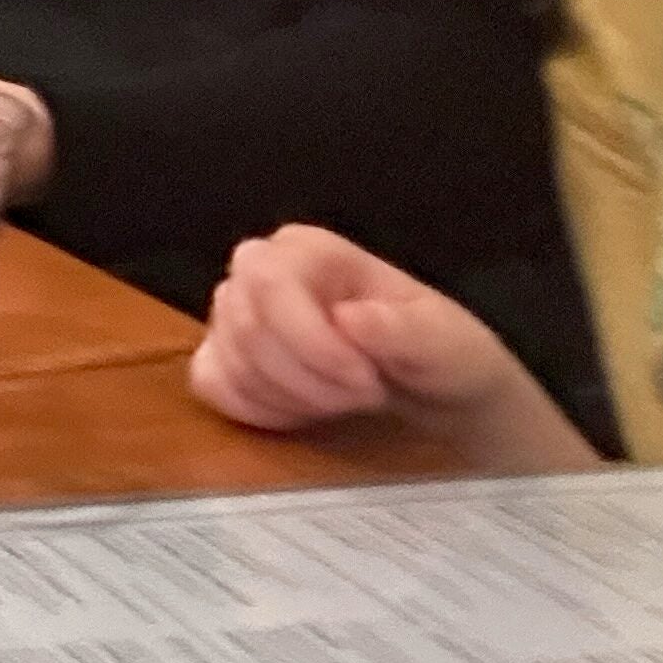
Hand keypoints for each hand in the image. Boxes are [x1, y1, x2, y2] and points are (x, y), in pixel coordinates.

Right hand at [192, 226, 588, 467]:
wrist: (437, 397)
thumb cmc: (442, 359)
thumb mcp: (451, 345)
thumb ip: (408, 331)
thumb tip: (351, 318)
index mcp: (310, 250)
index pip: (270, 283)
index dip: (312, 343)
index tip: (368, 382)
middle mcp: (261, 270)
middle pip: (245, 325)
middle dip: (307, 379)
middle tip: (363, 397)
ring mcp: (235, 314)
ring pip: (229, 359)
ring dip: (290, 398)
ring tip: (341, 403)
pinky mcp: (223, 356)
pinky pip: (210, 382)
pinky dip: (255, 407)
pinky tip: (300, 412)